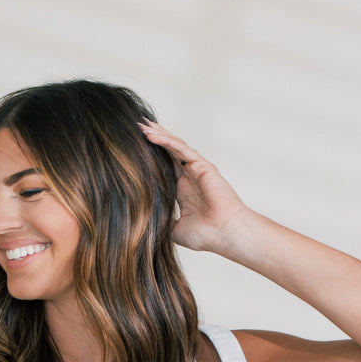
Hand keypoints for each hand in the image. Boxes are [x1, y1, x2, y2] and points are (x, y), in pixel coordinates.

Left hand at [139, 121, 248, 253]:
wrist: (225, 234)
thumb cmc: (207, 235)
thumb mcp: (176, 230)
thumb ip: (165, 222)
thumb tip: (148, 226)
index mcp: (184, 190)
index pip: (165, 166)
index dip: (152, 156)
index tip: (135, 148)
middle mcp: (190, 177)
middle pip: (169, 152)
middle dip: (154, 139)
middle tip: (137, 127)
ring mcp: (197, 169)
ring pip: (174, 146)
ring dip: (159, 135)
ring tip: (142, 125)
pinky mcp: (202, 166)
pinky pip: (181, 149)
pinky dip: (166, 140)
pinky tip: (151, 135)